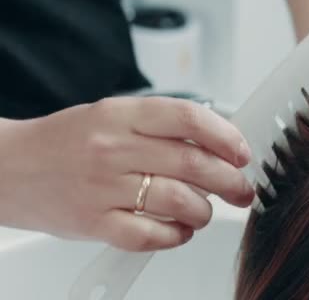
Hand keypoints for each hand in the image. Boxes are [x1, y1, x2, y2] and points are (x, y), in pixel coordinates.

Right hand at [0, 97, 253, 250]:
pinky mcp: (93, 223)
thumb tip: (217, 146)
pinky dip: (176, 235)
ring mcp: (102, 188)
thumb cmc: (67, 142)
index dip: (226, 137)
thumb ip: (160, 128)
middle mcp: (113, 148)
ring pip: (179, 202)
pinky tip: (179, 229)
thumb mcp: (112, 117)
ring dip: (204, 211)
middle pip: (193, 164)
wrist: (9, 168)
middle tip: (242, 190)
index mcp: (121, 115)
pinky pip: (151, 235)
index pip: (189, 119)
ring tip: (204, 211)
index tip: (242, 153)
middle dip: (231, 181)